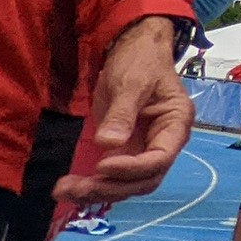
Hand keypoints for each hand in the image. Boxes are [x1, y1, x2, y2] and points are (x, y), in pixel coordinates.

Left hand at [58, 19, 194, 203]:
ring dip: (99, 191)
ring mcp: (143, 149)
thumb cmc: (140, 60)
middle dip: (111, 187)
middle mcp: (163, 143)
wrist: (135, 48)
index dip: (132, 168)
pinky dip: (94, 184)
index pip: (159, 158)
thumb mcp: (132, 82)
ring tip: (64, 190)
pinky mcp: (124, 150)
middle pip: (144, 179)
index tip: (101, 166)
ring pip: (127, 183)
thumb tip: (108, 144)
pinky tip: (71, 187)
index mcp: (175, 124)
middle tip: (77, 188)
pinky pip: (113, 176)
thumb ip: (122, 113)